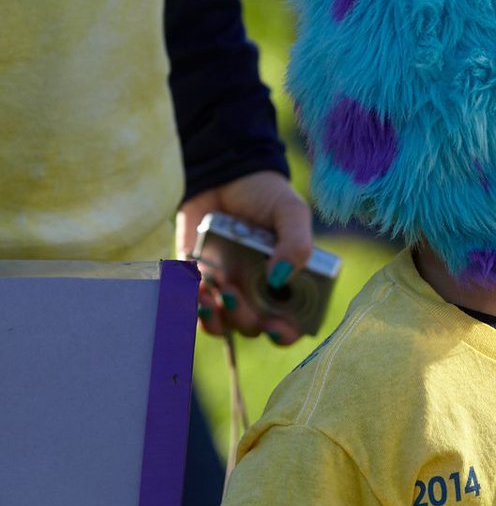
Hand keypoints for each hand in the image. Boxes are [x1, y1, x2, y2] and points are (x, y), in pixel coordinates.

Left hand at [177, 170, 313, 344]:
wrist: (224, 172)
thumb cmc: (266, 195)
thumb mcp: (291, 213)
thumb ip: (296, 244)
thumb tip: (279, 278)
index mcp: (287, 284)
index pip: (290, 324)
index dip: (284, 333)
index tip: (274, 326)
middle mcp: (257, 293)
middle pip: (252, 328)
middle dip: (243, 318)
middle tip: (233, 292)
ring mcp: (226, 288)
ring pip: (219, 324)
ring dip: (213, 317)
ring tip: (208, 292)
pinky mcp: (195, 279)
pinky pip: (189, 304)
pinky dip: (188, 300)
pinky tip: (191, 282)